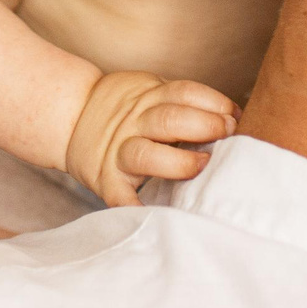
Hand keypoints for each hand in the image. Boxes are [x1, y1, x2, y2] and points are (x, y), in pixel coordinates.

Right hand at [64, 70, 237, 207]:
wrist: (71, 116)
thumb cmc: (128, 110)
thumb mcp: (151, 92)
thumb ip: (182, 102)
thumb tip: (234, 117)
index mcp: (148, 98)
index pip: (184, 93)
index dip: (214, 102)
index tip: (235, 116)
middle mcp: (134, 123)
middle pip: (168, 120)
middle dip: (204, 126)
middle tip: (228, 134)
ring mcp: (118, 153)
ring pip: (145, 154)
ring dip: (178, 161)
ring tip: (203, 165)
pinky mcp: (106, 182)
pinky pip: (121, 197)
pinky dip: (137, 208)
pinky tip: (159, 215)